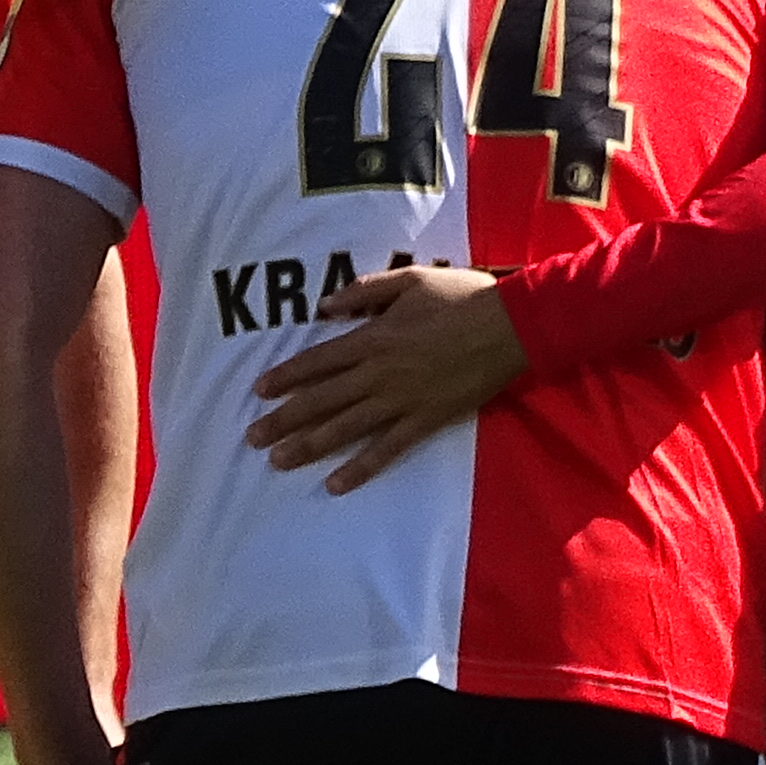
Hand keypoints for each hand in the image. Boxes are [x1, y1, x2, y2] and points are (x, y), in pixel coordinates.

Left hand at [243, 263, 521, 489]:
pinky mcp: (426, 420)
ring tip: (278, 462)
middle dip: (284, 420)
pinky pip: (387, 449)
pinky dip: (361, 468)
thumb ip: (364, 292)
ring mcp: (402, 400)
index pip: (318, 361)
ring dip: (309, 446)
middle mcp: (380, 373)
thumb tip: (324, 308)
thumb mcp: (409, 280)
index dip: (286, 377)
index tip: (259, 391)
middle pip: (322, 400)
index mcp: (373, 338)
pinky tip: (336, 484)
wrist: (512, 326)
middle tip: (253, 438)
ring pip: (346, 428)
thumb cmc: (461, 297)